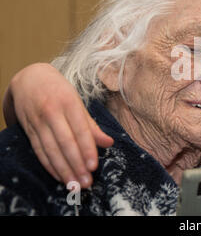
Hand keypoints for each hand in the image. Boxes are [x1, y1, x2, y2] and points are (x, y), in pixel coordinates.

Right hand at [5, 63, 113, 187]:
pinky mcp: (29, 130)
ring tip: (75, 185)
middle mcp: (52, 112)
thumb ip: (92, 125)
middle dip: (76, 164)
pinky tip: (59, 177)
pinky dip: (49, 166)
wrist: (30, 79)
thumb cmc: (60, 91)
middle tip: (86, 182)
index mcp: (69, 103)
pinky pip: (39, 151)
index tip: (94, 167)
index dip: (87, 149)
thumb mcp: (78, 102)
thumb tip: (109, 142)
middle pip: (65, 143)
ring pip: (51, 150)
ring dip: (63, 170)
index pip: (80, 130)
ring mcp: (38, 122)